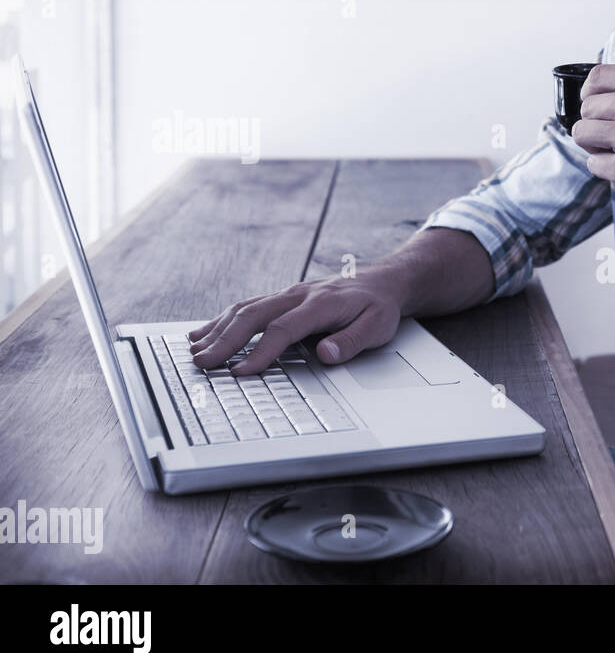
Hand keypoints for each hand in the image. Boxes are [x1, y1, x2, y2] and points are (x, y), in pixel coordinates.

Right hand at [188, 272, 403, 375]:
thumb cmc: (378, 306)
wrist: (381, 281)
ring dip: (217, 330)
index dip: (261, 352)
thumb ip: (351, 341)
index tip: (241, 372)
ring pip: (244, 309)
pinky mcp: (281, 298)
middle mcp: (297, 295)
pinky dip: (222, 320)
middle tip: (203, 364)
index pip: (283, 329)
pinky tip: (203, 333)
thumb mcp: (378, 326)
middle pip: (253, 316)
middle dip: (225, 341)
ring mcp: (287, 294)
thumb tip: (326, 355)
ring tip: (194, 352)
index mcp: (320, 304)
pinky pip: (246, 307)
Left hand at [572, 64, 614, 221]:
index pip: (597, 77)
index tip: (598, 108)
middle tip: (613, 137)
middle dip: (595, 123)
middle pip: (587, 107)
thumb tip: (606, 91)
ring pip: (582, 133)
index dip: (591, 94)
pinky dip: (605, 169)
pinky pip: (592, 163)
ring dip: (594, 145)